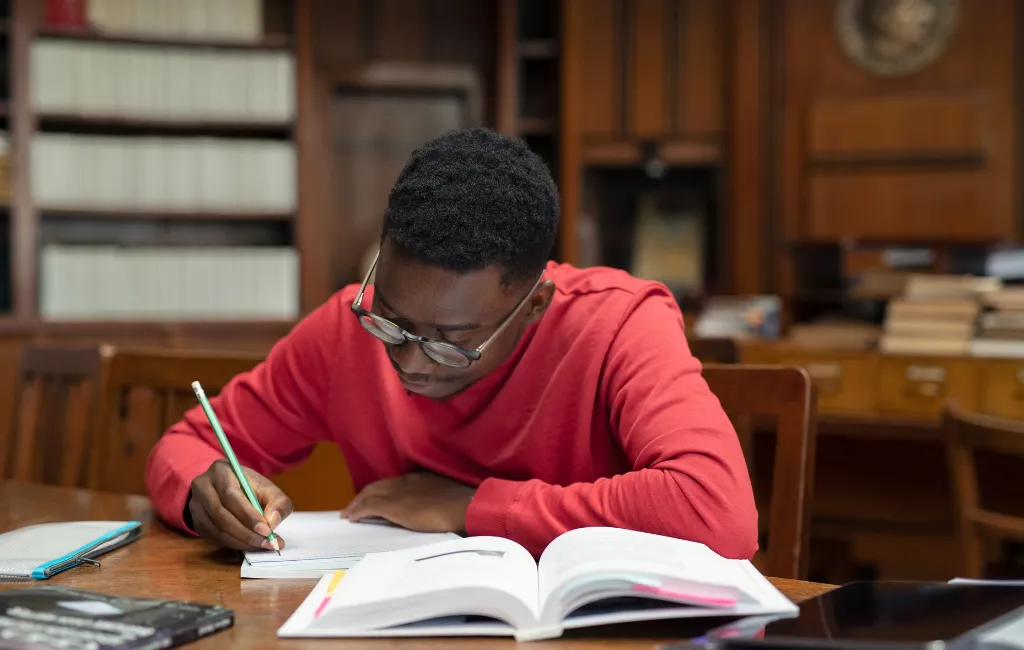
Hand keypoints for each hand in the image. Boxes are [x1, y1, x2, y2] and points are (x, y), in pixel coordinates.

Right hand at [188, 459, 293, 550]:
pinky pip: (213, 538)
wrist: (229, 489)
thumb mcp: (269, 490)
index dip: (248, 515)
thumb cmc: (251, 489)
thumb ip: (278, 503)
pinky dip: (233, 545)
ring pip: (216, 530)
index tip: (267, 531)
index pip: (231, 495)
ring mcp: (195, 505)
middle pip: (221, 515)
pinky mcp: (196, 521)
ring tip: (261, 545)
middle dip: (246, 533)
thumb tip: (272, 522)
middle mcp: (203, 486)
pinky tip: (249, 545)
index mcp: (221, 471)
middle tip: (267, 543)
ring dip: (241, 542)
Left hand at [342, 472, 475, 534]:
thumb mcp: (445, 496)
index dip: (380, 490)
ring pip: (369, 495)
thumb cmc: (461, 505)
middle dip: (364, 496)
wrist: (463, 507)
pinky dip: (358, 511)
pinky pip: (369, 507)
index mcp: (418, 478)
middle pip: (377, 486)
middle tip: (354, 506)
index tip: (374, 498)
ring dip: (357, 503)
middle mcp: (404, 482)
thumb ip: (433, 499)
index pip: (392, 483)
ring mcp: (397, 493)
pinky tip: (351, 518)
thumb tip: (429, 508)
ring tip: (349, 513)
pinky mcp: (392, 506)